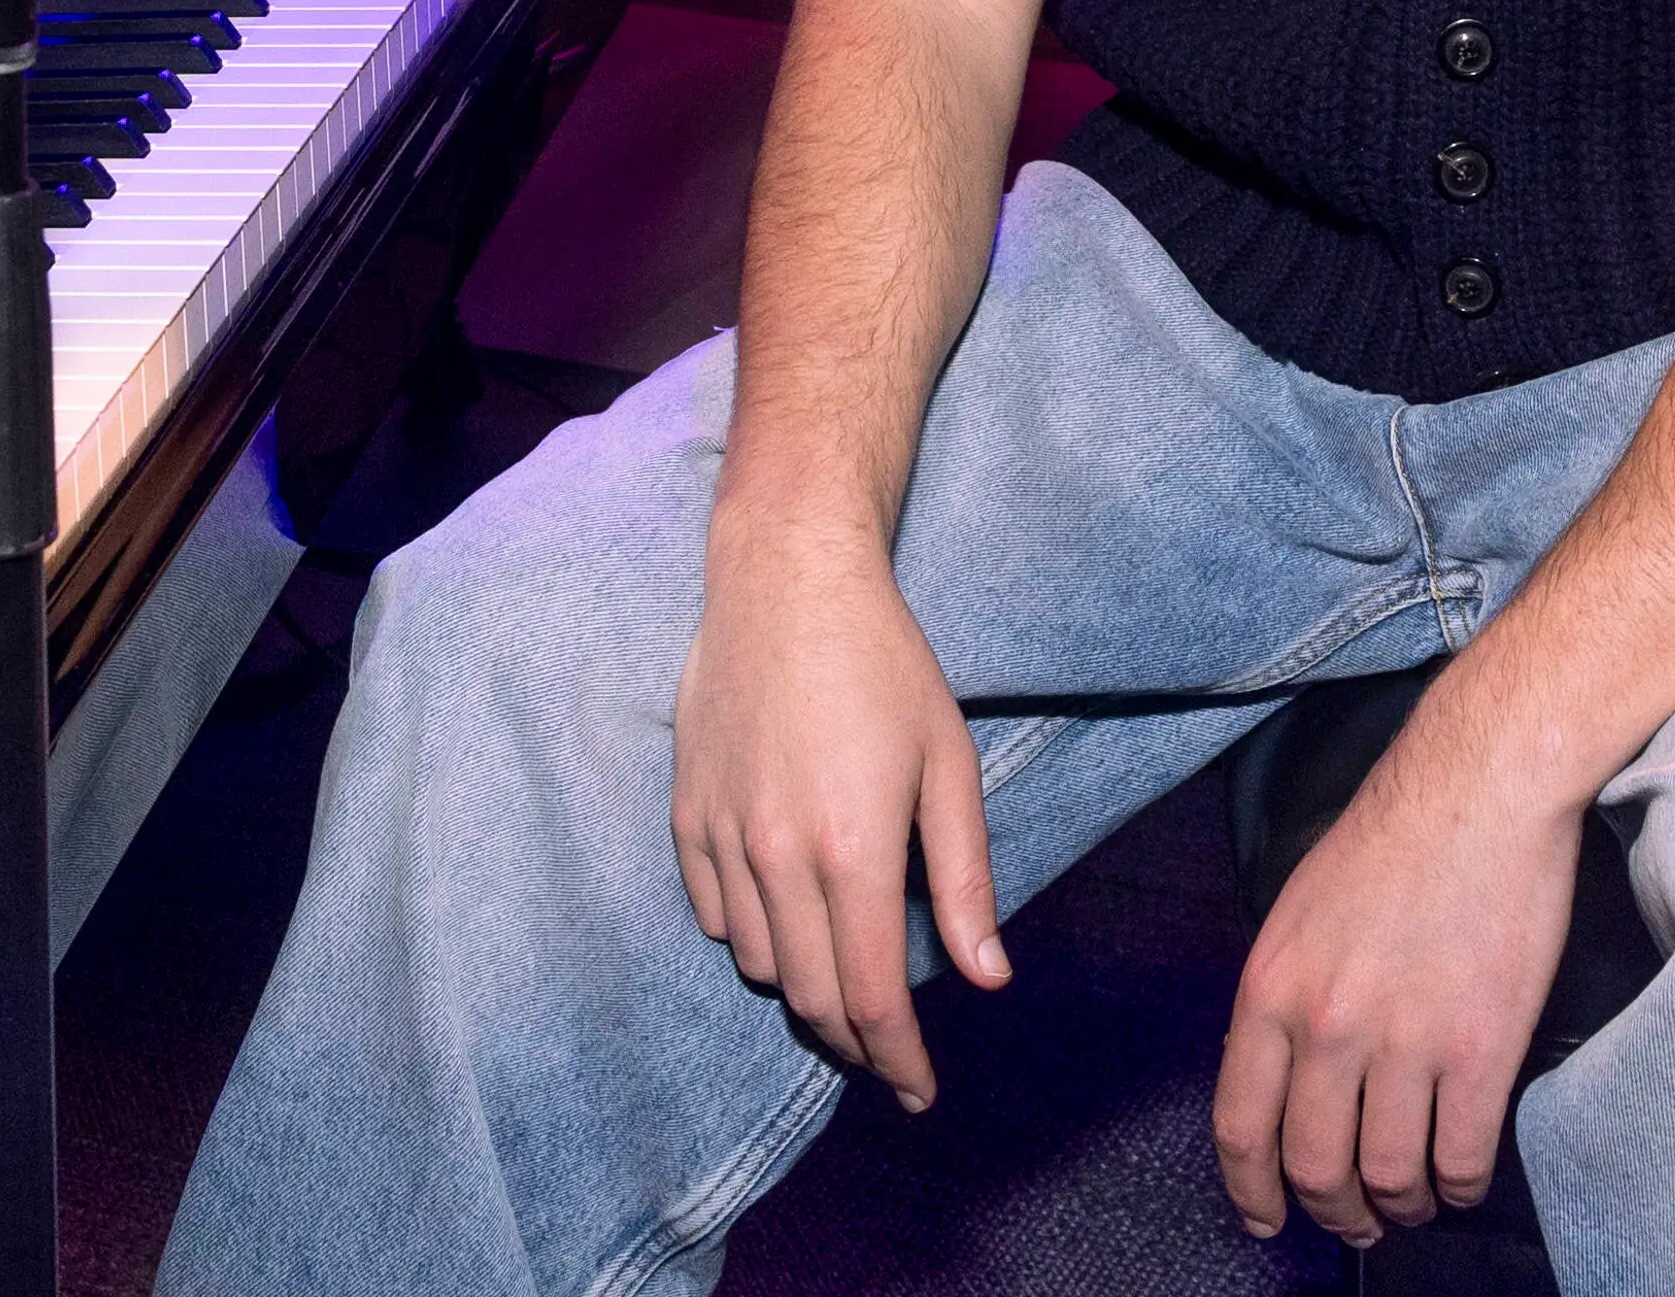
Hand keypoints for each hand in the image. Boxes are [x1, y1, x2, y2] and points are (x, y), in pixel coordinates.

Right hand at [669, 529, 1009, 1111]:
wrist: (786, 584)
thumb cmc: (885, 667)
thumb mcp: (949, 766)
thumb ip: (964, 881)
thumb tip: (988, 978)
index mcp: (852, 850)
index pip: (871, 999)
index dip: (898, 1060)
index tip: (920, 1090)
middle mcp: (777, 857)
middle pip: (812, 999)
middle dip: (857, 1043)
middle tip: (891, 1050)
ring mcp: (722, 838)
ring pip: (761, 965)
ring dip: (807, 990)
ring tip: (848, 977)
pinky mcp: (687, 817)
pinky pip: (716, 917)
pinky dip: (756, 940)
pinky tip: (790, 919)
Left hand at [1212, 732, 1584, 1246]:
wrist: (1482, 788)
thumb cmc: (1394, 838)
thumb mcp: (1298, 913)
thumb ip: (1283, 998)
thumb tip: (1285, 1079)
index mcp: (1270, 988)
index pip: (1240, 1127)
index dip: (1251, 1192)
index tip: (1268, 1219)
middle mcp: (1326, 1025)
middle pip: (1313, 1167)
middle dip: (1335, 1211)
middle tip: (1357, 1222)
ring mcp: (1404, 1040)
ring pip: (1388, 1175)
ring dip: (1402, 1206)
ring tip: (1415, 1202)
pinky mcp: (1479, 1047)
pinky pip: (1461, 1157)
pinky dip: (1460, 1184)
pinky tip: (1462, 1176)